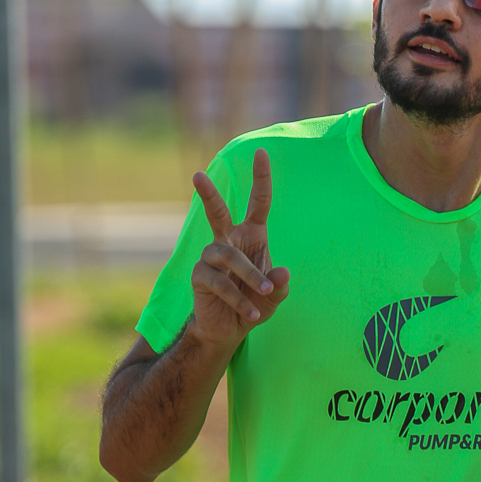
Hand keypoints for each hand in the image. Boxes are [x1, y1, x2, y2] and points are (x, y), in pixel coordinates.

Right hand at [188, 148, 289, 352]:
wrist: (231, 329)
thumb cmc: (255, 303)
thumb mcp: (274, 296)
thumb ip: (280, 285)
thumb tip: (283, 273)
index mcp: (251, 236)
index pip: (258, 203)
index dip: (261, 179)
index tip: (262, 152)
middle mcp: (228, 240)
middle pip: (217, 212)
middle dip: (208, 194)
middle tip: (197, 175)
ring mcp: (211, 257)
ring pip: (229, 257)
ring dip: (250, 276)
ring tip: (264, 295)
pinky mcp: (200, 277)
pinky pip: (220, 282)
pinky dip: (239, 299)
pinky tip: (251, 313)